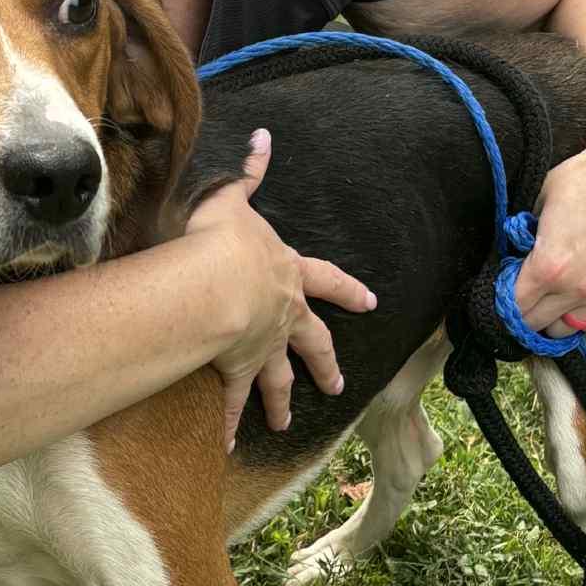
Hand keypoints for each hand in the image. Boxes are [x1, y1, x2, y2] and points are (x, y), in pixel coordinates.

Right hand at [186, 129, 376, 451]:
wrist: (214, 281)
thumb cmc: (224, 239)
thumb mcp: (235, 199)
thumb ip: (249, 173)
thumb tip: (264, 137)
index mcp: (287, 274)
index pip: (327, 281)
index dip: (348, 291)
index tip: (370, 304)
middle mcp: (283, 315)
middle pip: (312, 343)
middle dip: (325, 364)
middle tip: (337, 385)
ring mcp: (263, 347)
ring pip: (277, 380)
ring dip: (279, 403)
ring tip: (281, 425)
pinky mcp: (237, 370)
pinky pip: (232, 403)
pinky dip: (228, 425)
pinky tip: (227, 448)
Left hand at [513, 105, 585, 333]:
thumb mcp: (540, 200)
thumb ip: (522, 237)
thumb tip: (512, 255)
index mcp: (550, 267)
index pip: (513, 306)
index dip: (501, 299)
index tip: (502, 288)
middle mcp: (577, 288)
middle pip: (534, 323)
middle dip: (522, 310)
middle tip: (521, 292)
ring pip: (563, 330)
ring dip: (550, 318)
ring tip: (547, 297)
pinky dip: (579, 316)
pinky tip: (572, 298)